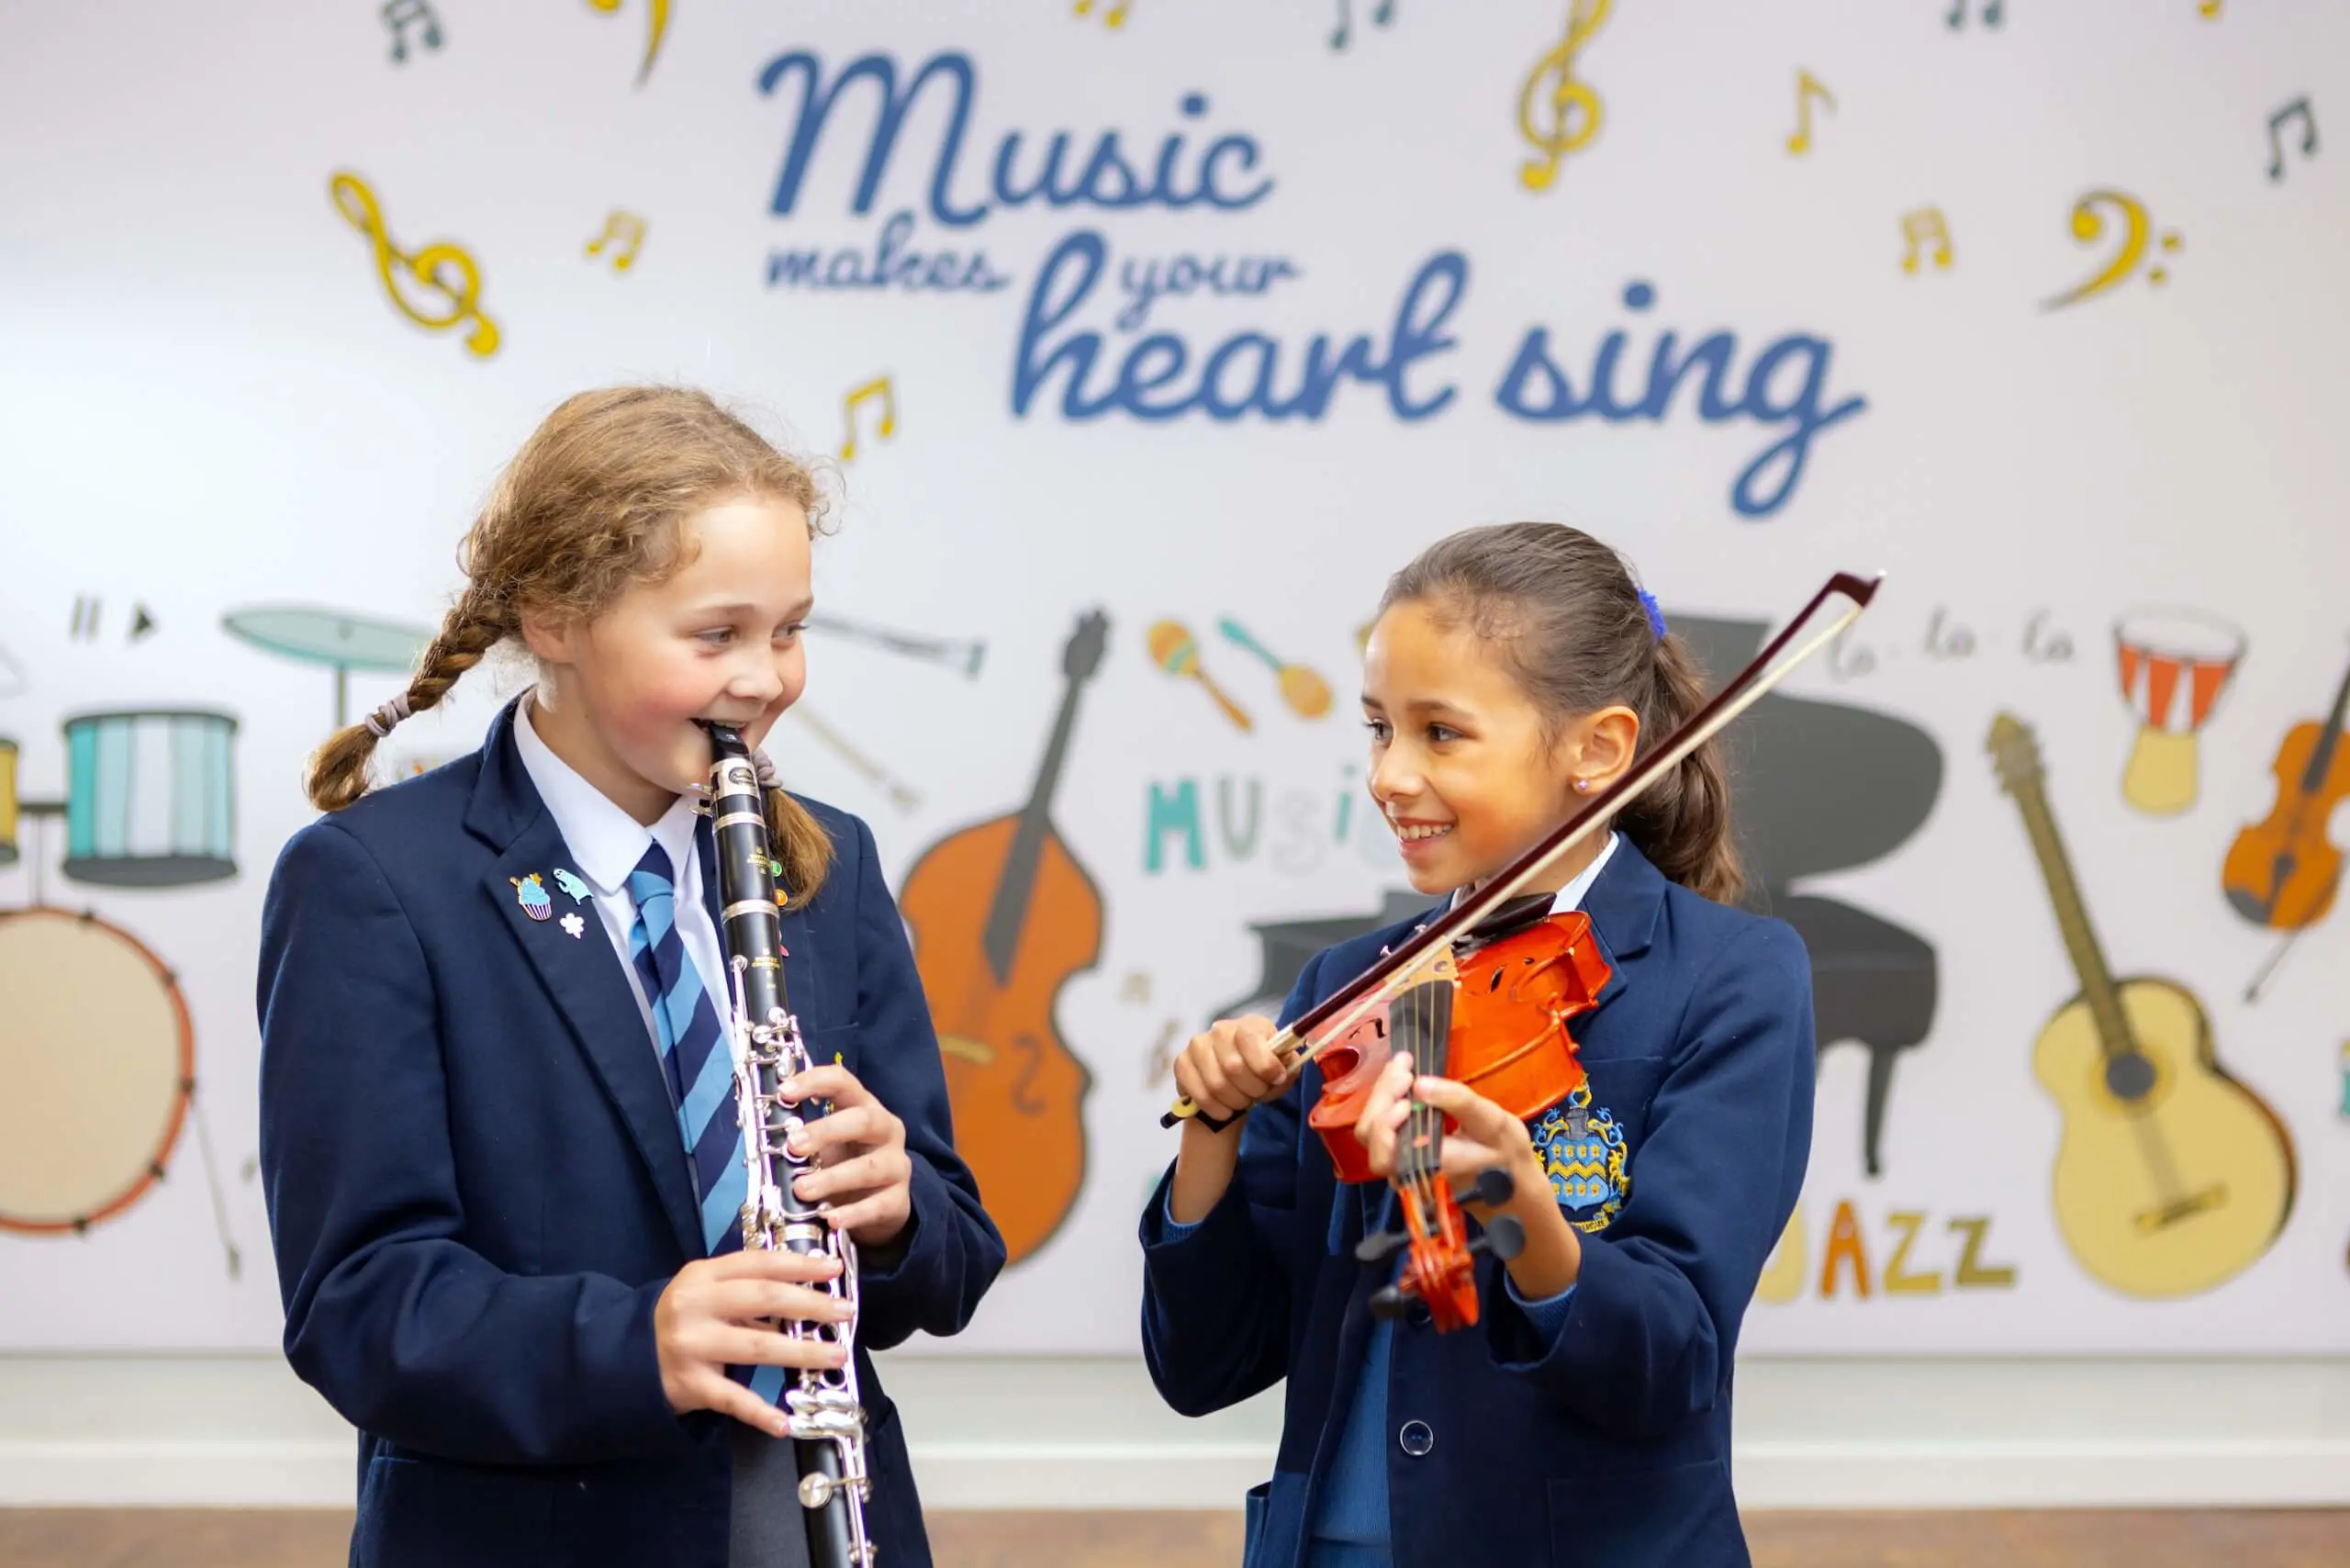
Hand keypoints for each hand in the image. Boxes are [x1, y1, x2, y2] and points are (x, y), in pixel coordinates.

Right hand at [653, 1250, 848, 1434]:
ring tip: (835, 1355)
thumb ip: (745, 1288)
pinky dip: (760, 1412)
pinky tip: (785, 1423)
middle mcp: (696, 1306)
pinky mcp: (689, 1385)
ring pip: (757, 1346)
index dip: (799, 1265)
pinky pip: (732, 1399)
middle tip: (846, 1312)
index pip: (758, 1263)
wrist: (626, 1359)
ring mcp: (691, 1346)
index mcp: (702, 1276)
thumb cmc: (682, 1320)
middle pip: (763, 1299)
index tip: (834, 1269)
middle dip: (810, 1305)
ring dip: (801, 1352)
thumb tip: (806, 1291)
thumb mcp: (705, 1293)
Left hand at [780, 1063, 912, 1248]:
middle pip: (864, 1120)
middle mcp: (886, 1131)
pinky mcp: (899, 1201)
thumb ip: (799, 1139)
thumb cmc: (843, 1166)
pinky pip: (878, 1206)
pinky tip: (831, 1219)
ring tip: (802, 1190)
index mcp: (864, 1107)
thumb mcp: (823, 1147)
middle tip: (793, 1145)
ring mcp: (896, 1166)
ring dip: (833, 1178)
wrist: (878, 1207)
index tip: (784, 1092)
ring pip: (870, 1167)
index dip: (815, 1081)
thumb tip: (758, 1137)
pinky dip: (853, 1213)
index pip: (844, 1082)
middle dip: (826, 1130)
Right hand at [1172, 1015, 1293, 1122]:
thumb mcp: (1282, 1070)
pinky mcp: (1182, 1062)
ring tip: (1242, 1102)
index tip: (1277, 1079)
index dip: (1266, 1065)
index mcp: (1250, 1025)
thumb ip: (1289, 1066)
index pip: (1251, 1039)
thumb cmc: (1261, 1074)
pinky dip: (1216, 1109)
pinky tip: (1225, 1110)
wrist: (1233, 1087)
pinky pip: (1198, 1092)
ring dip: (1235, 1102)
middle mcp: (1222, 1029)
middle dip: (1251, 1089)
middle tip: (1257, 1095)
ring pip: (1216, 1084)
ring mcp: (1198, 1044)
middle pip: (1233, 1067)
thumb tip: (1283, 1068)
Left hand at [1353, 1051, 1543, 1211]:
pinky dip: (1387, 1102)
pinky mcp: (1403, 1159)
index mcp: (1431, 1168)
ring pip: (1372, 1134)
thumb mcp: (1494, 1123)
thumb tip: (1419, 1084)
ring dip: (1382, 1096)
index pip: (1386, 1151)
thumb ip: (1459, 1103)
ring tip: (1402, 1068)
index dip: (1386, 1117)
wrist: (1510, 1186)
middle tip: (1404, 1065)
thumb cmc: (1505, 1155)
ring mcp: (1402, 1168)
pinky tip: (1402, 1081)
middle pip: (1371, 1138)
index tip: (1410, 1083)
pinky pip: (1382, 1131)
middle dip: (1382, 1095)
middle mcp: (1409, 1173)